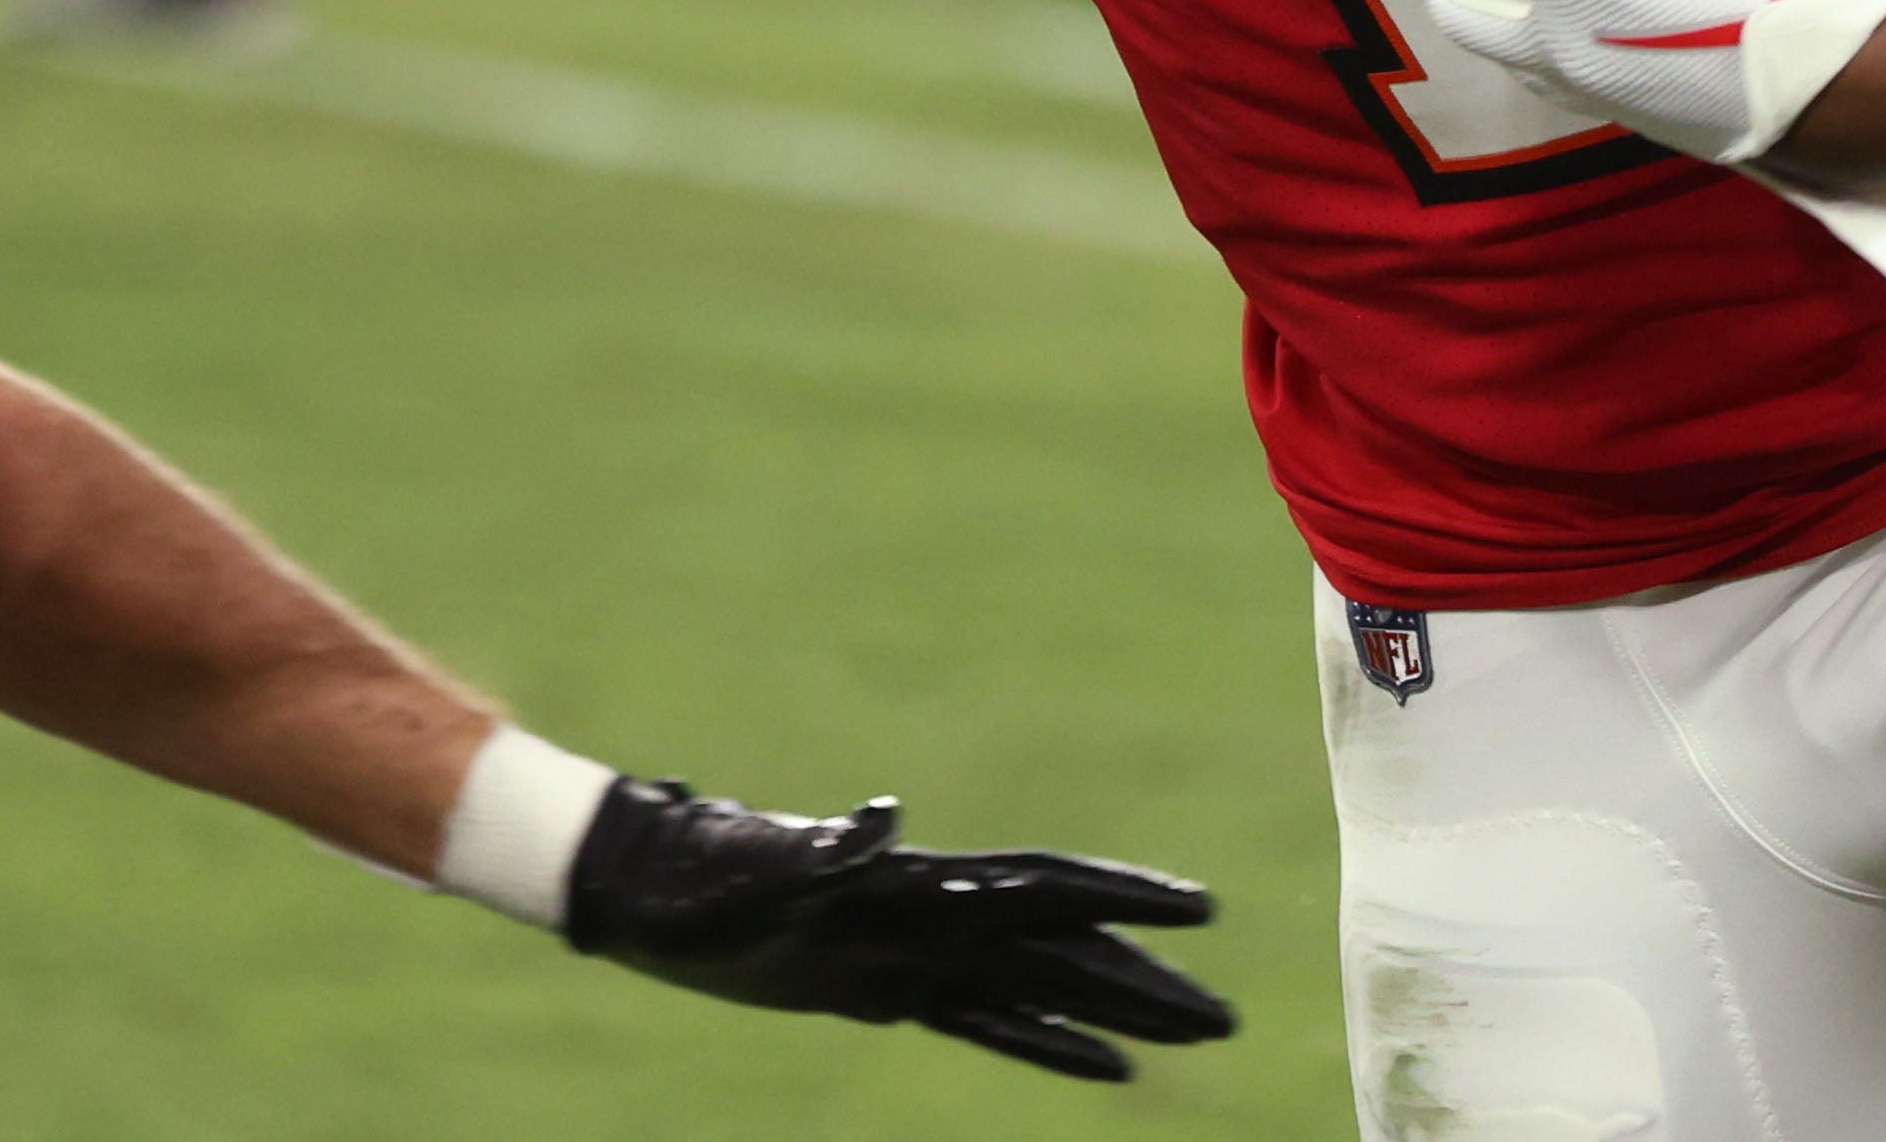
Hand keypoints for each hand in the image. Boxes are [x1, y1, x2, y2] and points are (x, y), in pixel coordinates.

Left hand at [565, 781, 1233, 1083]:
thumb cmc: (707, 876)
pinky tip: (1107, 1071)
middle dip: (1148, 978)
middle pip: (1068, 949)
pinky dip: (1052, 1047)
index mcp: (925, 883)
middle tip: (1229, 1015)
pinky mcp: (894, 993)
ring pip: (1047, 989)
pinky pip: (992, 1025)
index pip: (1045, 889)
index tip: (1202, 909)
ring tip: (1198, 1033)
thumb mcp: (765, 870)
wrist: (657, 892)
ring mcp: (923, 955)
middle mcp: (941, 915)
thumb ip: (828, 850)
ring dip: (1120, 1013)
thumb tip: (881, 814)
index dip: (1123, 898)